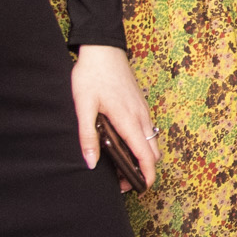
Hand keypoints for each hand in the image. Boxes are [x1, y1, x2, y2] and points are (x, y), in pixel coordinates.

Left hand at [70, 44, 159, 189]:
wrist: (103, 48)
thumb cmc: (92, 75)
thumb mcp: (83, 106)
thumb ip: (88, 136)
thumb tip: (91, 163)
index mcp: (128, 120)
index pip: (146, 156)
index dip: (147, 176)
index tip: (140, 188)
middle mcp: (141, 117)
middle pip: (153, 153)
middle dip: (144, 170)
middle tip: (123, 180)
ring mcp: (143, 109)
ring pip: (152, 141)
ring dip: (143, 156)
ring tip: (122, 163)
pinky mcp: (141, 104)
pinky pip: (148, 129)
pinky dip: (142, 142)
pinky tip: (124, 142)